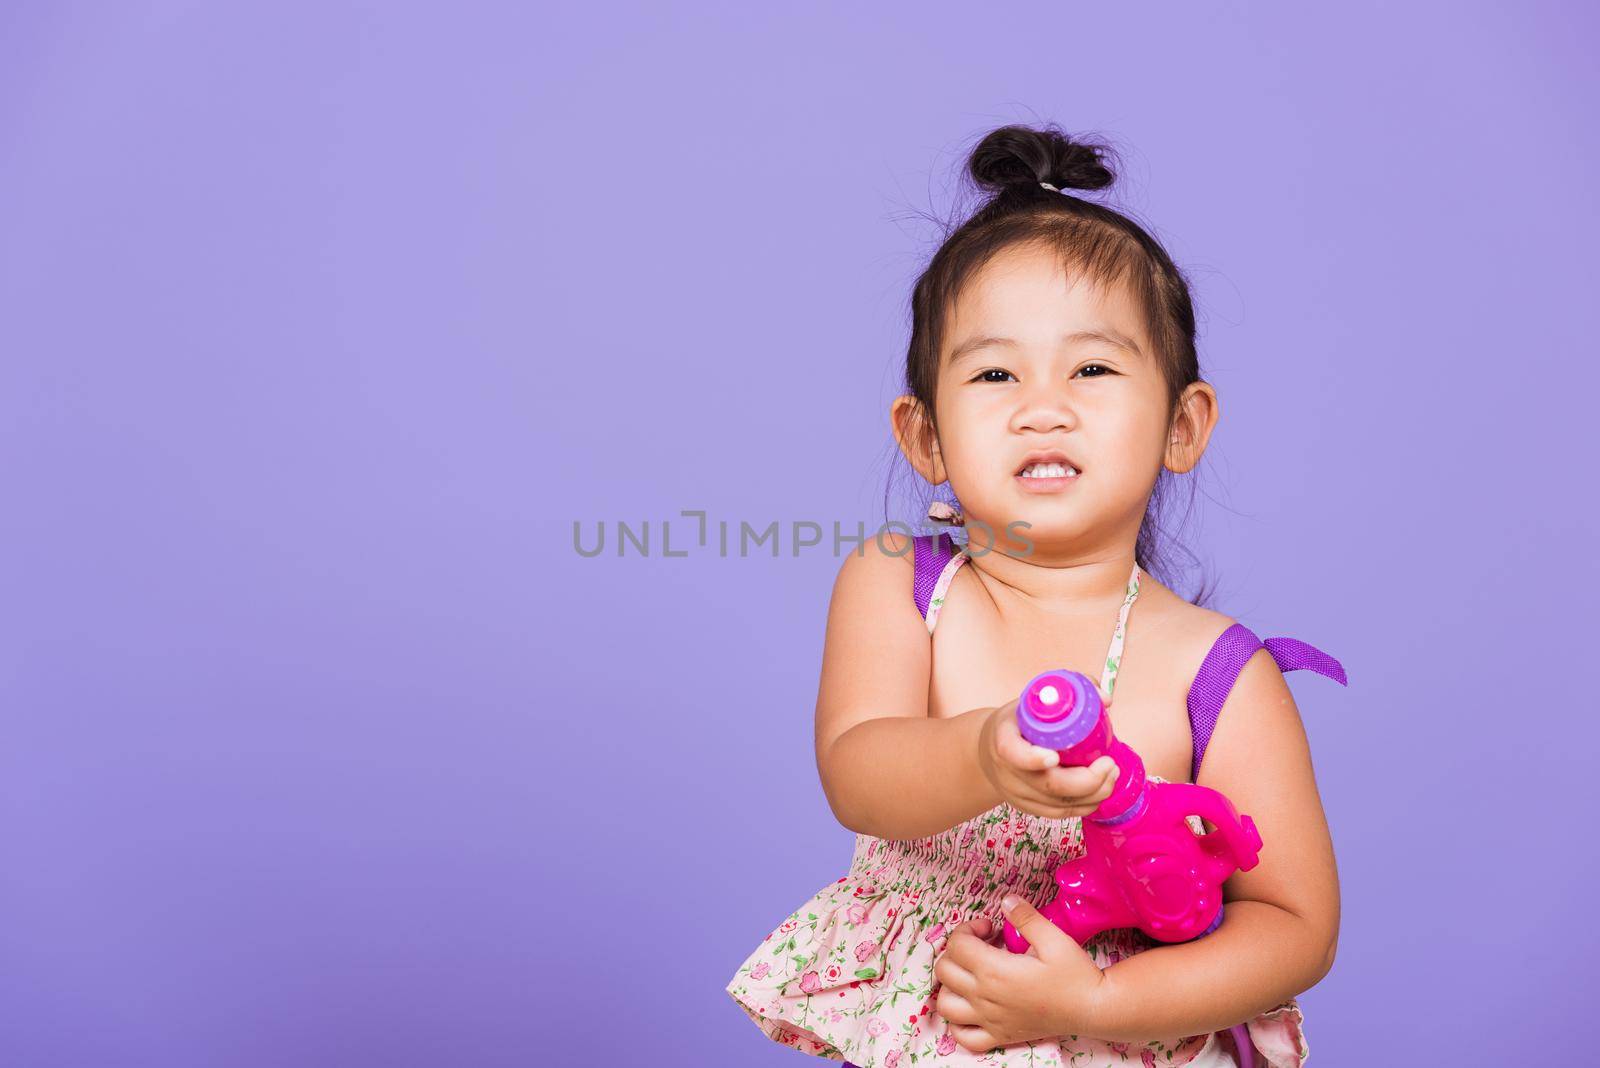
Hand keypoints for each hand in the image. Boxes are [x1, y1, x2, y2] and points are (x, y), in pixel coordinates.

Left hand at [933, 895, 1110, 1052]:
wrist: (1094, 1008)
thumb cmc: (1075, 974)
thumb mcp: (1053, 938)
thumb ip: (1025, 917)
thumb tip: (1005, 900)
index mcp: (996, 972)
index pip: (957, 945)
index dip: (967, 928)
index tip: (989, 926)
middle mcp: (987, 998)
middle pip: (945, 971)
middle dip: (956, 951)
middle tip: (979, 945)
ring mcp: (991, 1020)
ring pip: (946, 1005)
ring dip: (949, 985)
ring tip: (969, 973)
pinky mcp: (1001, 1036)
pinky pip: (963, 1037)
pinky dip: (957, 1024)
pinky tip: (970, 1009)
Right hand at [977, 688, 1119, 819]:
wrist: (988, 751)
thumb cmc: (1017, 723)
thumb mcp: (1034, 701)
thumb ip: (1070, 693)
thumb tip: (1104, 699)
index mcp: (1004, 740)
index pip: (1013, 754)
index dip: (1034, 759)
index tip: (1055, 757)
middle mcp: (1008, 773)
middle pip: (1049, 786)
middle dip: (1088, 780)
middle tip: (1110, 765)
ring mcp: (1018, 795)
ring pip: (1061, 806)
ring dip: (1094, 794)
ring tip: (1112, 774)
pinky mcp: (1029, 809)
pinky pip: (1062, 814)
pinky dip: (1087, 804)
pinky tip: (1101, 789)